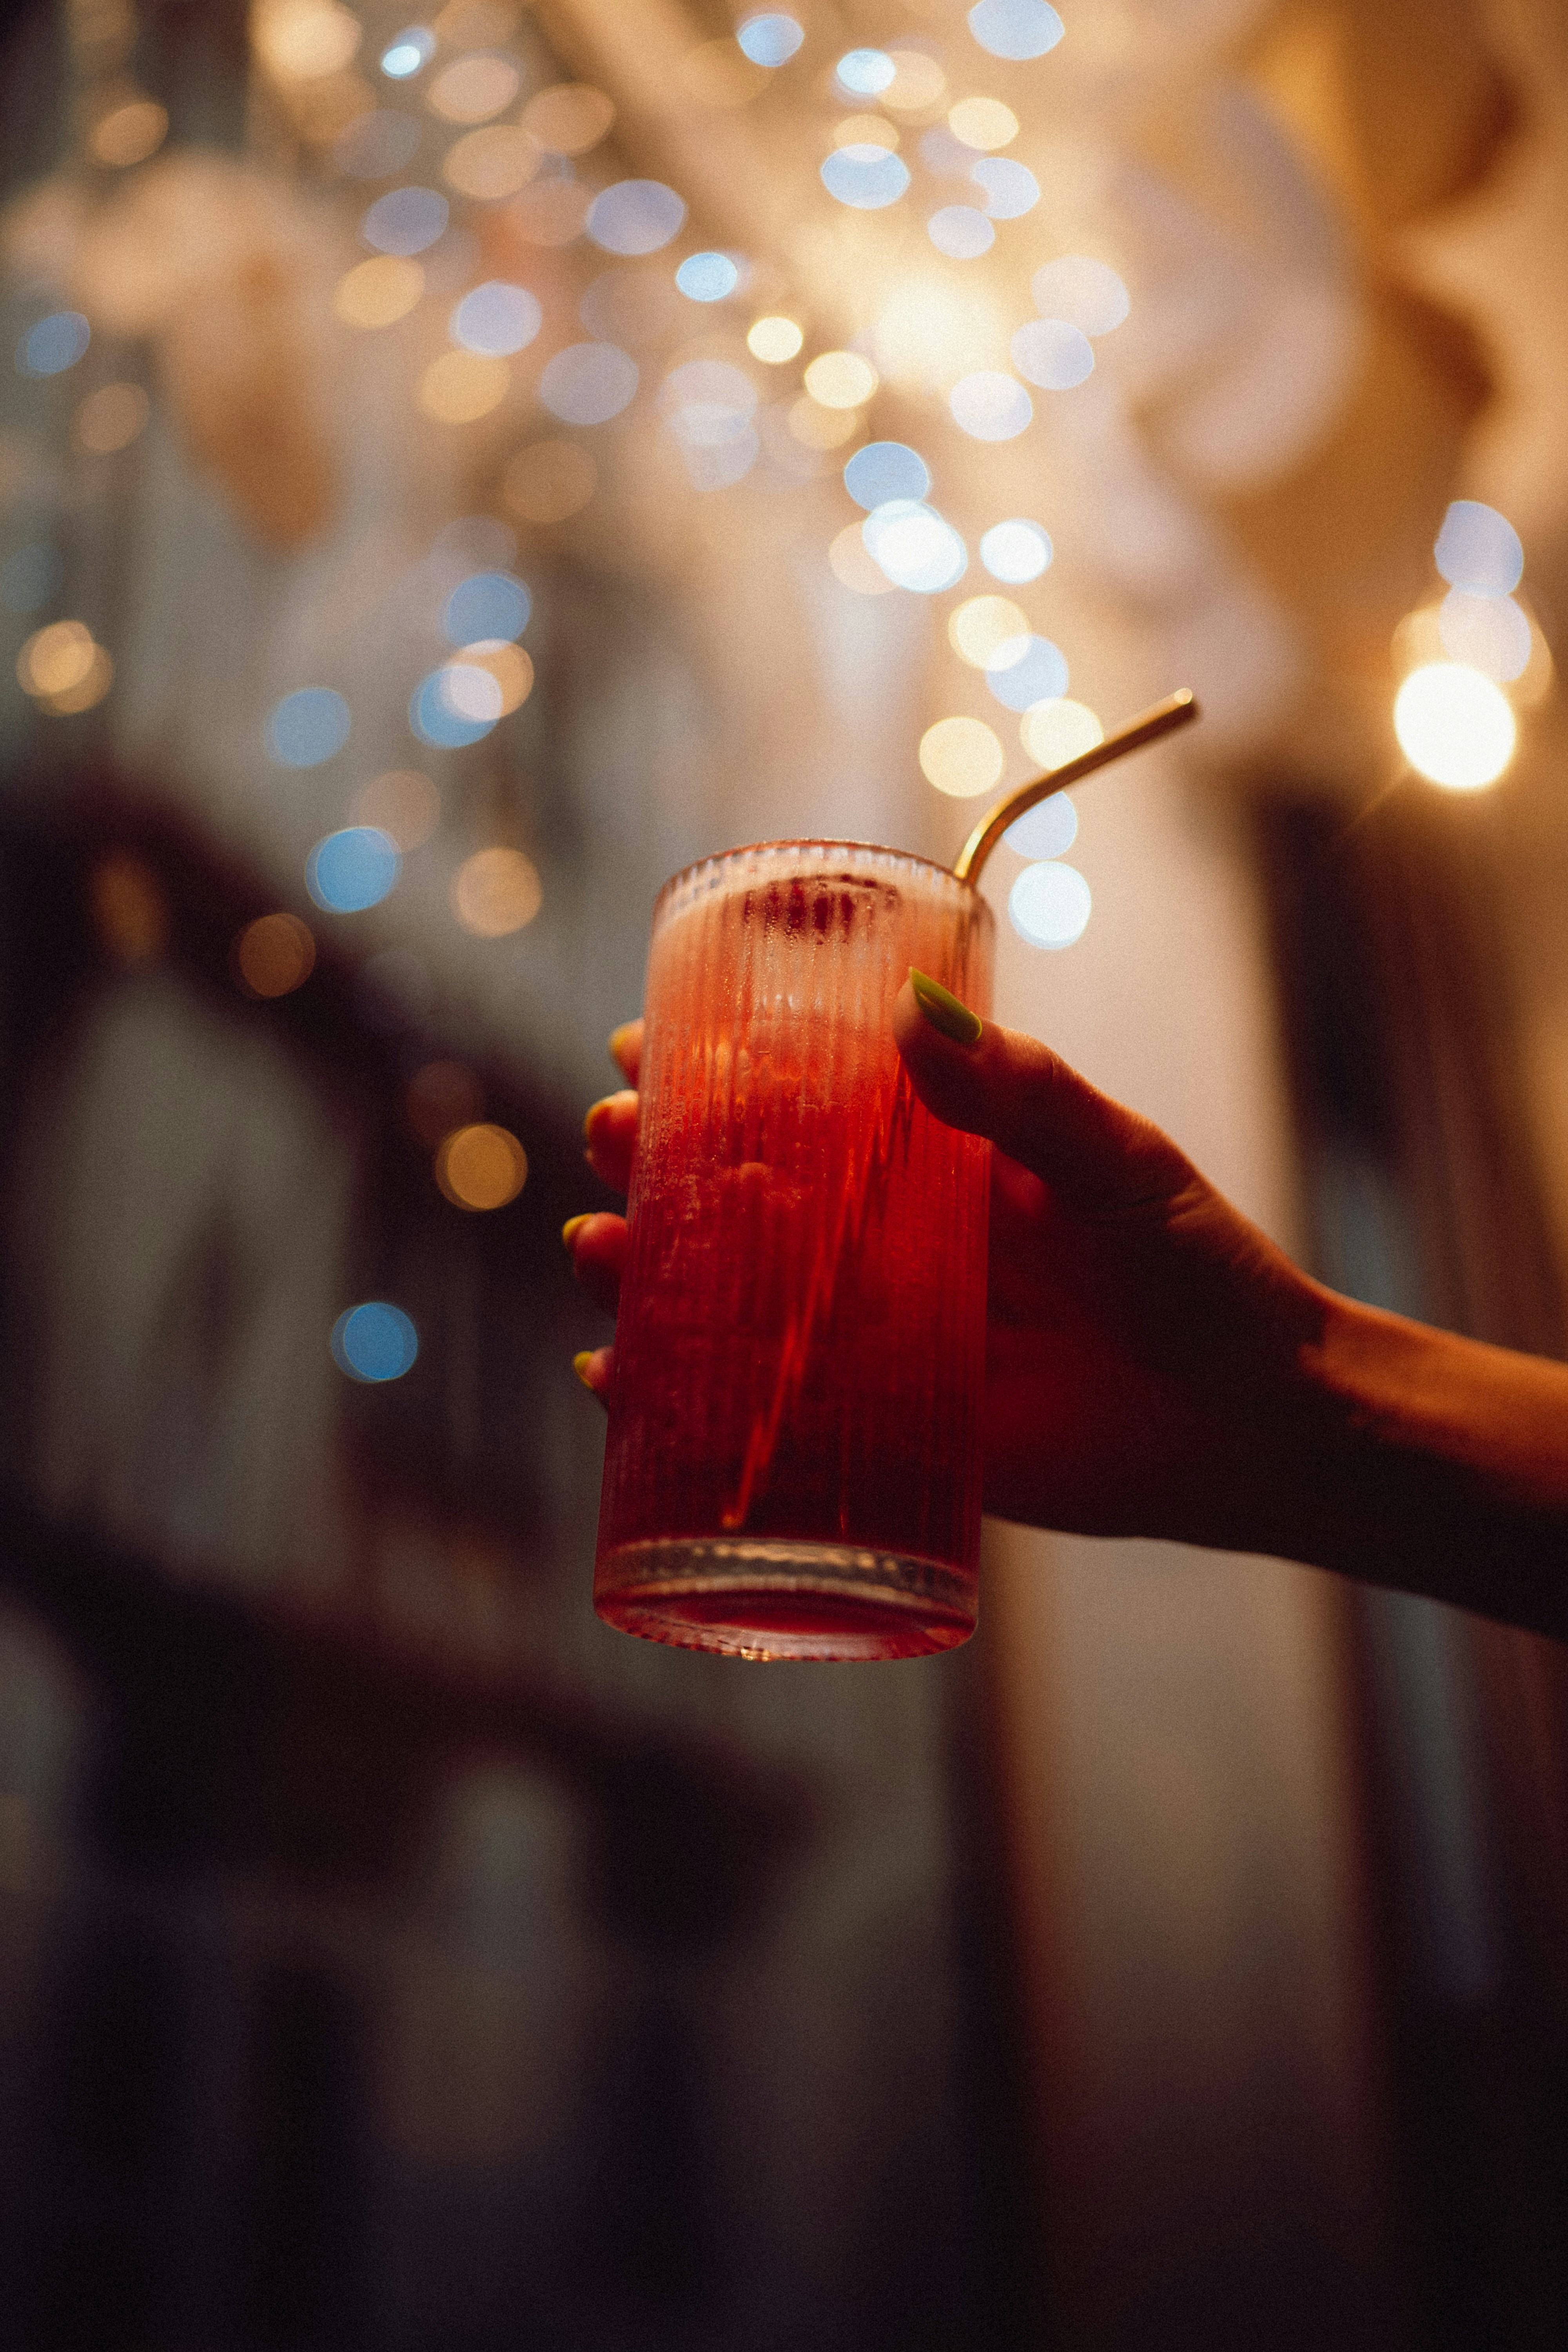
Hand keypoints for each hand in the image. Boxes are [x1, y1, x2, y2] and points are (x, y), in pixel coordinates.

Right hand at [565, 992, 1333, 1555]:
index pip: (803, 1101)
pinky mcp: (889, 1433)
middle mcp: (897, 1246)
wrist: (1259, 1427)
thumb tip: (914, 1013)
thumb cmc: (1203, 1279)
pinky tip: (616, 1381)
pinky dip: (683, 1397)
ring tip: (594, 1252)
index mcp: (942, 1164)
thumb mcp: (1116, 1167)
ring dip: (649, 1273)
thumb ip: (1023, 1097)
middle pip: (744, 1196)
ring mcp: (885, 1339)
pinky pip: (766, 1412)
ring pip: (736, 1299)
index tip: (636, 1046)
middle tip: (603, 1142)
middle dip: (657, 1167)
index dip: (712, 1074)